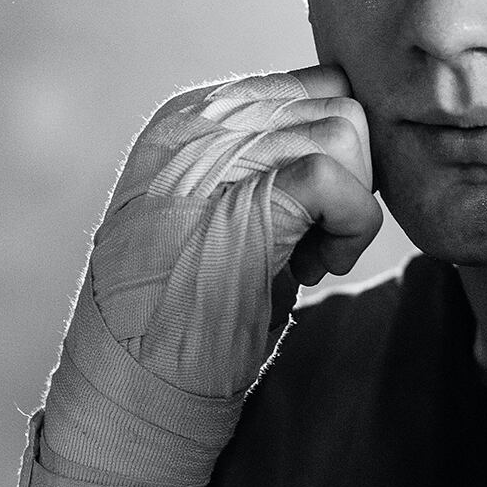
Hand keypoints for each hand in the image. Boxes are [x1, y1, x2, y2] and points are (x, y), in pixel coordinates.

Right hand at [7, 66, 382, 486]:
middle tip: (318, 244)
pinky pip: (337, 179)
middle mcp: (194, 125)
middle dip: (355, 175)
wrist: (131, 401)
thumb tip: (355, 132)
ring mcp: (211, 161)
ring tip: (310, 262)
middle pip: (339, 103)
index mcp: (187, 118)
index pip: (311, 86)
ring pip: (347, 134)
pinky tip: (318, 272)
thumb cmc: (190, 320)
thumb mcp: (223, 214)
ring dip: (353, 206)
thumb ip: (271, 161)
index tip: (314, 218)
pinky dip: (351, 227)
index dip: (338, 151)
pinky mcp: (238, 207)